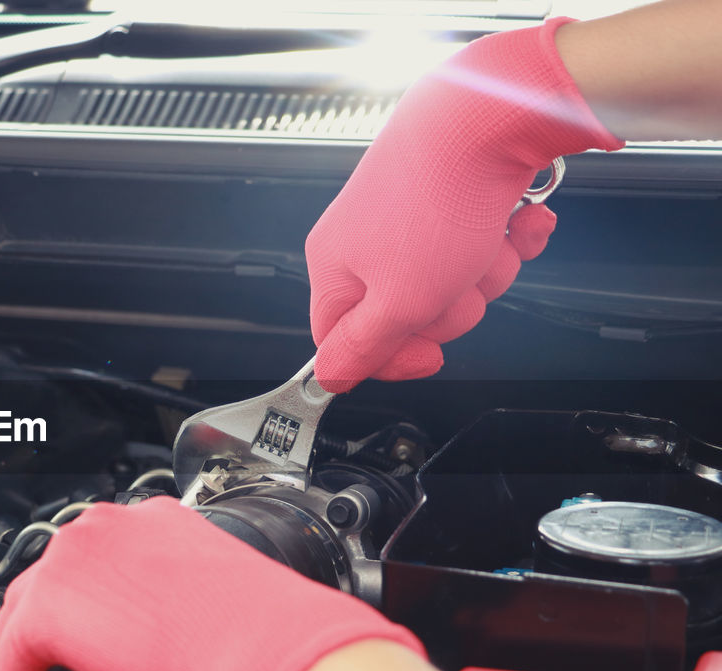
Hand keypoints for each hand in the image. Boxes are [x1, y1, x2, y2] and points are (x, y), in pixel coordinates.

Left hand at [0, 496, 422, 670]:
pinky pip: (9, 666)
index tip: (85, 655)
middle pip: (44, 587)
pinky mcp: (48, 610)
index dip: (79, 615)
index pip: (88, 563)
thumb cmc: (268, 635)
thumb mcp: (223, 598)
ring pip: (17, 625)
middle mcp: (104, 527)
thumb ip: (189, 601)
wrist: (269, 652)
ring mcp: (71, 561)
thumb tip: (189, 639)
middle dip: (40, 644)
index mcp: (150, 519)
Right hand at [306, 18, 622, 392]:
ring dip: (488, 272)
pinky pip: (486, 244)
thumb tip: (329, 377)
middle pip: (410, 315)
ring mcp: (413, 218)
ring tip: (490, 241)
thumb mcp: (399, 302)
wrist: (485, 118)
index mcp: (336, 266)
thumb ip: (364, 347)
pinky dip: (510, 237)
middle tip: (458, 281)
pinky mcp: (455, 197)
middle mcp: (368, 241)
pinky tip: (518, 220)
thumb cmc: (436, 203)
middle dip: (453, 306)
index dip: (391, 358)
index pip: (344, 341)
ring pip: (457, 283)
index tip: (429, 357)